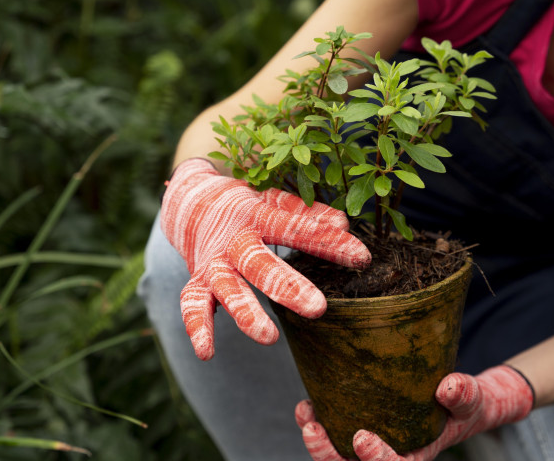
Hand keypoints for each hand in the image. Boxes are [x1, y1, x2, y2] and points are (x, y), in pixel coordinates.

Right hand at [160, 158, 371, 359]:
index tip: (361, 258)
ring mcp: (213, 263)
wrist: (192, 204)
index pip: (296, 229)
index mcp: (258, 216)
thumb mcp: (275, 200)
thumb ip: (307, 214)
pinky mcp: (198, 282)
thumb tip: (343, 224)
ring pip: (228, 289)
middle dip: (287, 287)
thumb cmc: (247, 207)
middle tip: (318, 309)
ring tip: (269, 337)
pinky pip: (193, 305)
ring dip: (246, 312)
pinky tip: (207, 353)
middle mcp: (234, 242)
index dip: (328, 243)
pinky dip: (198, 328)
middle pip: (260, 264)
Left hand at [296, 365, 534, 460]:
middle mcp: (388, 455)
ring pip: (337, 458)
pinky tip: (306, 407)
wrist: (452, 402)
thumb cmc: (462, 406)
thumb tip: (448, 387)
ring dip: (317, 443)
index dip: (376, 459)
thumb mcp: (470, 401)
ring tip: (305, 415)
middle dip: (329, 456)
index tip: (361, 438)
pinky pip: (333, 436)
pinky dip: (317, 424)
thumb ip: (463, 395)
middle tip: (313, 430)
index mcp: (415, 456)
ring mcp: (370, 447)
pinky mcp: (356, 430)